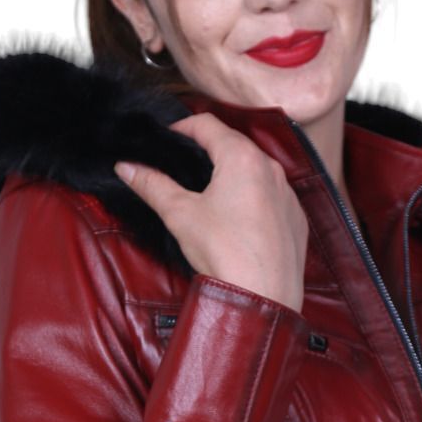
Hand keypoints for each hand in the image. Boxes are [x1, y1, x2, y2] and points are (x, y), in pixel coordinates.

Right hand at [113, 113, 308, 313]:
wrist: (263, 297)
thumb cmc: (224, 253)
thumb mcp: (180, 214)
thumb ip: (152, 185)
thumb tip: (126, 167)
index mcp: (242, 158)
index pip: (207, 124)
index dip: (182, 128)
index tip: (167, 141)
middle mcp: (271, 168)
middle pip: (234, 144)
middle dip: (207, 149)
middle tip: (183, 165)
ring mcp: (287, 193)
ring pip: (255, 169)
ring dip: (232, 172)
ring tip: (208, 192)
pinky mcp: (295, 218)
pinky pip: (272, 196)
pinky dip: (253, 197)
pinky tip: (237, 219)